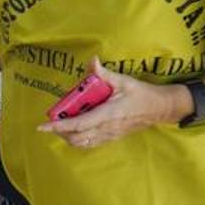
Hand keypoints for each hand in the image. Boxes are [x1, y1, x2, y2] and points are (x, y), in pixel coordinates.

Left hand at [37, 57, 190, 148]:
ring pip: (82, 143)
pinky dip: (78, 139)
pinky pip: (91, 143)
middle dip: (60, 131)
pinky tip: (75, 130)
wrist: (161, 108)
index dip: (58, 126)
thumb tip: (92, 61)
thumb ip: (105, 73)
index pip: (78, 124)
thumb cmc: (142, 94)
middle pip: (76, 137)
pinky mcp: (112, 137)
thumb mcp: (124, 81)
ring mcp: (110, 135)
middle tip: (51, 121)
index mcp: (108, 114)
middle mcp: (107, 128)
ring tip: (61, 125)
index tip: (42, 126)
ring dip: (68, 136)